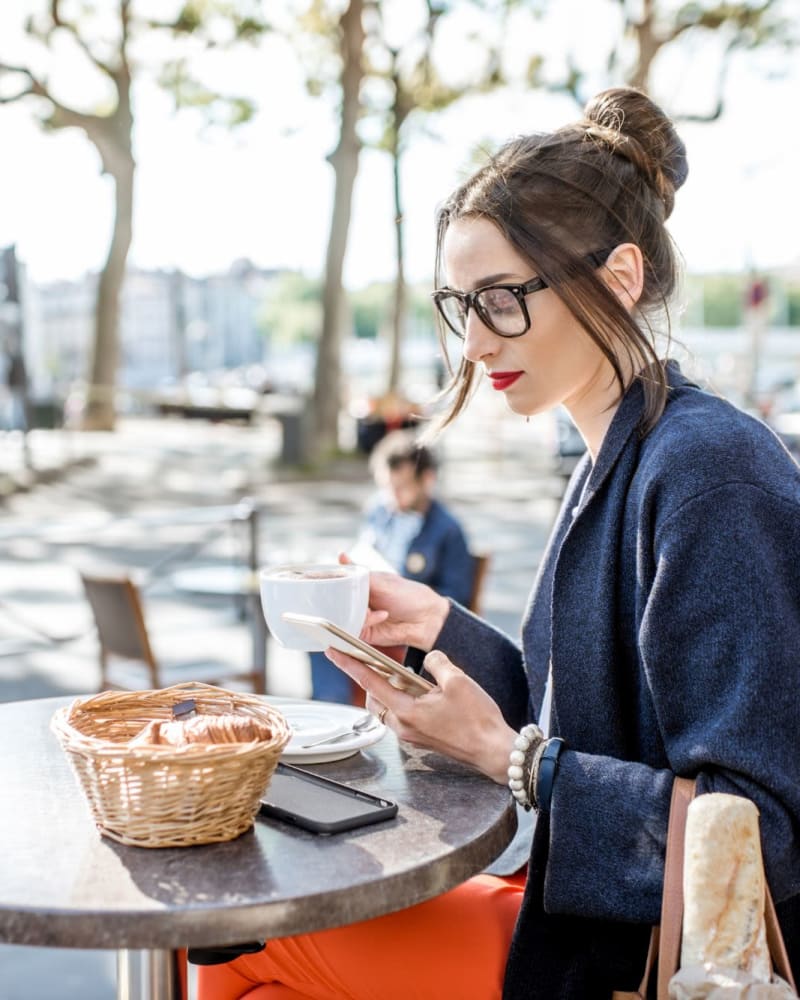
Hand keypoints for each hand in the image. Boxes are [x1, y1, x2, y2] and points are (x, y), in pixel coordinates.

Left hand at [325, 647, 515, 783]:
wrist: (494, 750)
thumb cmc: (477, 719)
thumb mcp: (457, 680)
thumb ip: (437, 663)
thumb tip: (431, 659)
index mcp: (407, 711)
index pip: (370, 683)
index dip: (350, 665)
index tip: (334, 652)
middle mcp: (404, 726)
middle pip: (375, 698)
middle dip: (372, 678)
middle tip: (377, 660)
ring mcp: (412, 735)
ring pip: (388, 708)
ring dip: (390, 690)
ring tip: (406, 674)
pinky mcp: (422, 738)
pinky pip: (402, 715)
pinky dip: (404, 700)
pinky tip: (422, 690)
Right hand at [337, 552, 448, 651]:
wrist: (427, 620)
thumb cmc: (409, 595)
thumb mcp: (383, 581)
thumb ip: (359, 573)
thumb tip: (341, 557)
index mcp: (361, 585)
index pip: (337, 582)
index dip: (328, 580)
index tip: (319, 578)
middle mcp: (358, 602)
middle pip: (336, 601)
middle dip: (337, 599)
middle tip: (343, 595)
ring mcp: (360, 618)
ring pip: (342, 616)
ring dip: (354, 611)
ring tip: (372, 607)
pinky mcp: (364, 634)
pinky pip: (353, 629)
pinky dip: (364, 622)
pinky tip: (381, 616)